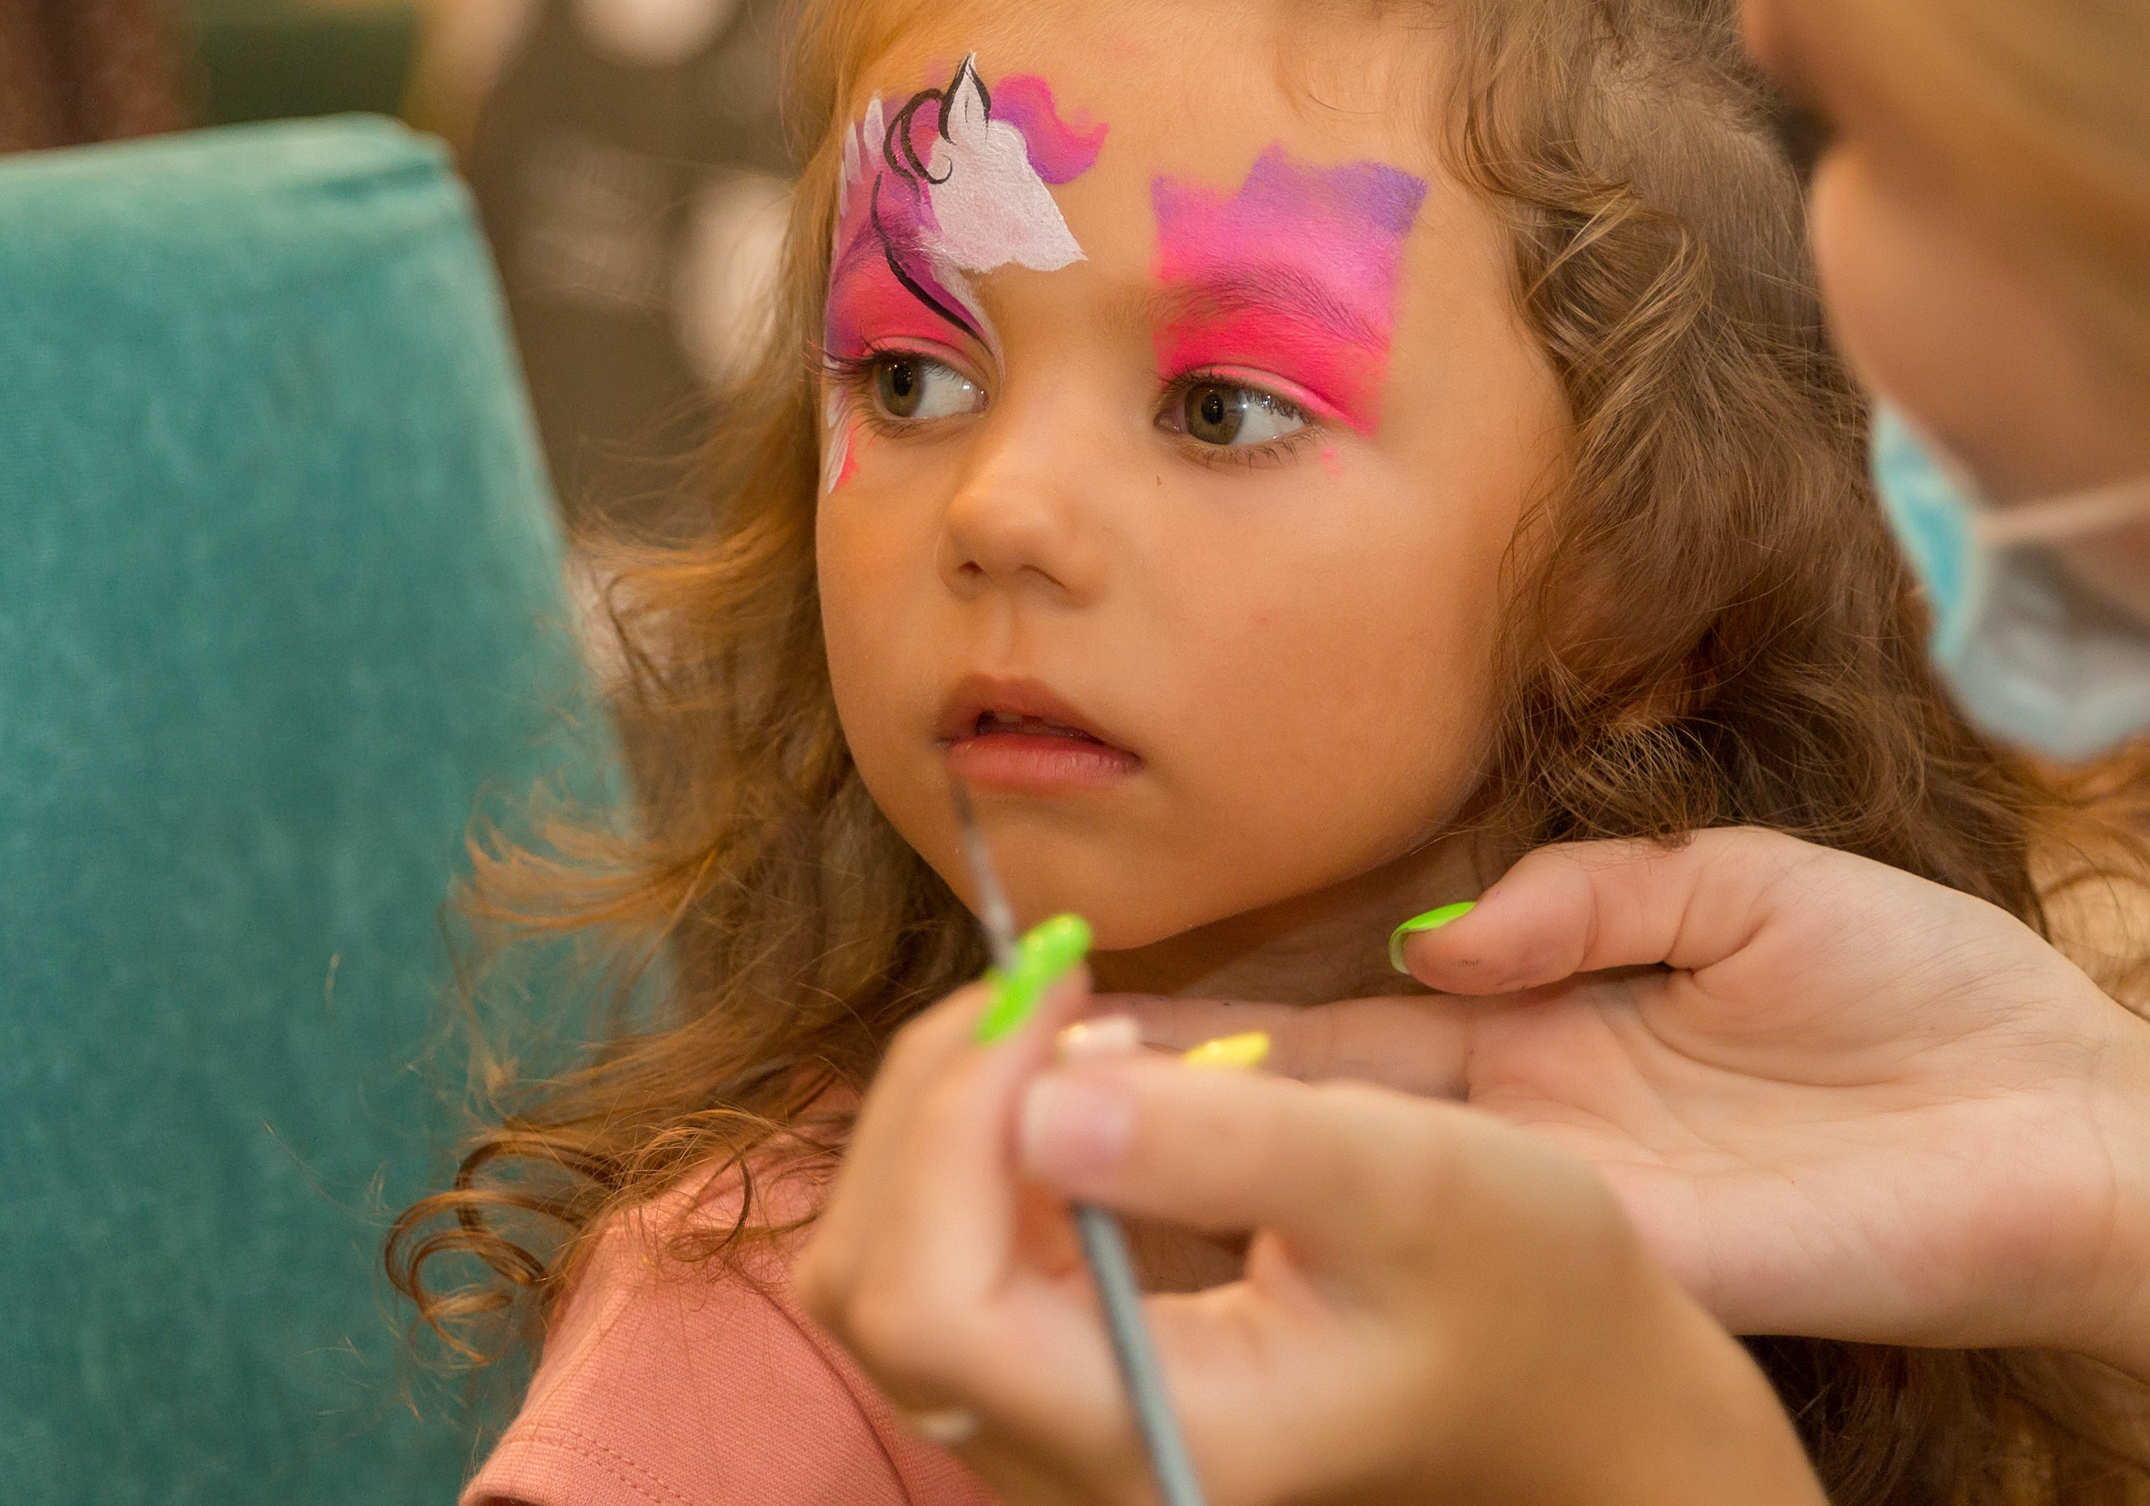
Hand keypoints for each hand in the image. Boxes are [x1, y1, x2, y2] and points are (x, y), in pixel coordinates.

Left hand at [796, 978, 1822, 1505]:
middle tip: (1043, 984)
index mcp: (1154, 1440)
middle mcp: (1071, 1468)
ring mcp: (1053, 1434)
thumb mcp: (1408, 1179)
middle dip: (927, 1105)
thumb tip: (1037, 1096)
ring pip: (879, 1272)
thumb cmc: (1525, 1286)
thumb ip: (1226, 1142)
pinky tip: (1060, 1078)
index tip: (1051, 994)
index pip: (928, 1299)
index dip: (946, 1125)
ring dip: (938, 1119)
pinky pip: (935, 1262)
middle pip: (868, 1288)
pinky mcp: (1060, 1381)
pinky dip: (966, 1150)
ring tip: (1054, 1018)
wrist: (1572, 1386)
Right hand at [1115, 828, 2149, 1377]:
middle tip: (1034, 1069)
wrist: (2074, 1120)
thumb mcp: (1746, 885)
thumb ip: (1590, 893)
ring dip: (1233, 1150)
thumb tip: (1436, 934)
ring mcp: (1567, 1190)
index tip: (1105, 994)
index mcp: (1547, 1019)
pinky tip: (1250, 1186)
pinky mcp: (1629, 1246)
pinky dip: (1355, 1203)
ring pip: (1363, 1175)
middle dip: (1182, 1083)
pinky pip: (1468, 1225)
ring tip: (1085, 1125)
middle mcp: (1528, 1115)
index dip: (1231, 1011)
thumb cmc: (1930, 995)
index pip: (1347, 1016)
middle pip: (1320, 1101)